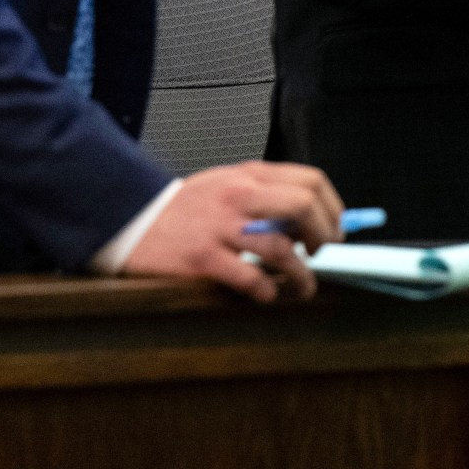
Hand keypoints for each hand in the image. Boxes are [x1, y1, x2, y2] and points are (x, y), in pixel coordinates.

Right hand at [122, 160, 342, 300]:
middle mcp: (238, 195)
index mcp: (248, 175)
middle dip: (325, 235)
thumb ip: (266, 195)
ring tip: (303, 286)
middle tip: (321, 253)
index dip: (333, 208)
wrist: (132, 221)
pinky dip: (268, 291)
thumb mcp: (227, 185)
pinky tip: (266, 293)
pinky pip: (251, 279)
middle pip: (303, 207)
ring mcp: (221, 227)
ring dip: (302, 275)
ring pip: (282, 250)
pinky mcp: (204, 259)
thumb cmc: (186, 208)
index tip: (336, 228)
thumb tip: (312, 218)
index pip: (310, 181)